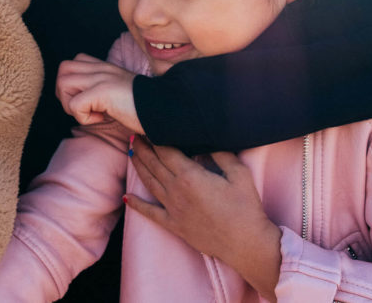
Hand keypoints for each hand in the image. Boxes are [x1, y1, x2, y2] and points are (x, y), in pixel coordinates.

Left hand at [56, 54, 143, 133]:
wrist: (165, 108)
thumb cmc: (144, 106)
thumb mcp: (119, 91)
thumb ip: (102, 90)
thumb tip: (84, 105)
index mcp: (104, 67)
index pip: (73, 62)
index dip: (73, 84)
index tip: (88, 101)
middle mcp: (101, 69)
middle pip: (62, 69)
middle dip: (65, 92)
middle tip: (84, 107)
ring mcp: (100, 79)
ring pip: (62, 84)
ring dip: (71, 104)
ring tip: (90, 112)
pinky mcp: (102, 92)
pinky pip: (75, 105)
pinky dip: (83, 117)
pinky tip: (101, 118)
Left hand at [127, 138, 281, 300]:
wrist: (245, 243)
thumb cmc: (245, 208)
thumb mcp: (239, 174)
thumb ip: (221, 154)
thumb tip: (206, 144)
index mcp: (190, 176)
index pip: (165, 152)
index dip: (154, 139)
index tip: (147, 128)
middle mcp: (176, 190)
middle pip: (153, 164)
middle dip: (142, 149)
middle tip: (133, 136)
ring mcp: (173, 209)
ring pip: (149, 183)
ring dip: (138, 167)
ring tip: (131, 154)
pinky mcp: (174, 225)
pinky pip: (150, 213)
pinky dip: (136, 205)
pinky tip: (126, 198)